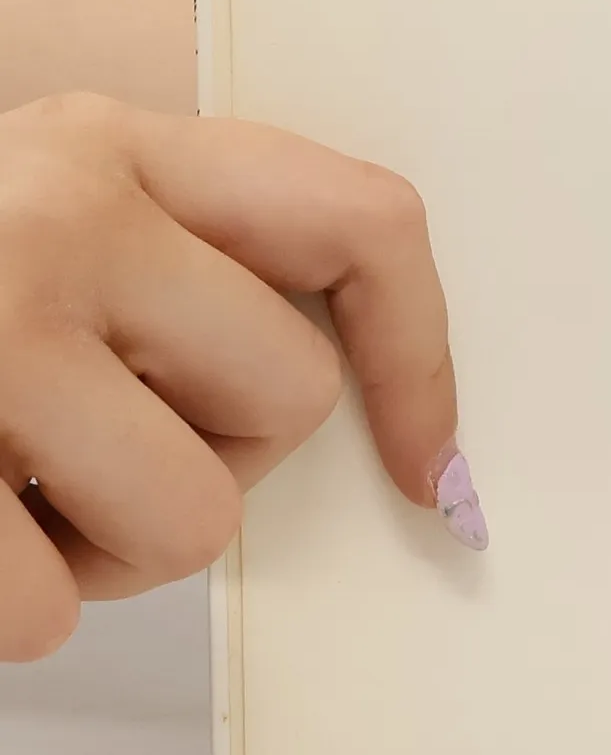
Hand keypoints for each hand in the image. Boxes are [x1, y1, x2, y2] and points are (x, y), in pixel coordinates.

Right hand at [0, 92, 485, 662]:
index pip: (359, 222)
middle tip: (74, 448)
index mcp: (103, 144)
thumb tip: (373, 420)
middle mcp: (54, 208)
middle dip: (203, 460)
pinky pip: (43, 610)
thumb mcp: (31, 229)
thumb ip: (170, 272)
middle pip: (288, 400)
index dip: (418, 356)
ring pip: (191, 524)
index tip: (426, 468)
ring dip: (96, 552)